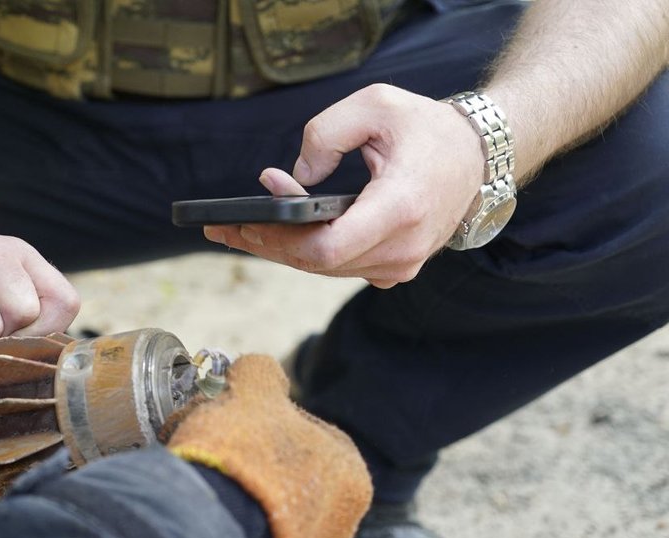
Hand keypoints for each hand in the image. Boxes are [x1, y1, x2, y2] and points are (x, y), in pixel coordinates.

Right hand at [164, 355, 371, 537]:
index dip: (270, 420)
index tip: (238, 417)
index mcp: (353, 477)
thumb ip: (263, 371)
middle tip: (219, 450)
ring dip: (246, 498)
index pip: (312, 435)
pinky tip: (209, 515)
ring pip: (273, 515)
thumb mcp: (253, 388)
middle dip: (257, 461)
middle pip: (292, 478)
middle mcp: (342, 527)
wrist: (209, 525)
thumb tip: (259, 369)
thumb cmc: (242, 453)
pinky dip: (234, 529)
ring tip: (209, 484)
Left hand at [203, 83, 484, 287]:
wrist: (475, 155)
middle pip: (318, 262)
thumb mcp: (375, 105)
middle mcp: (403, 245)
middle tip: (225, 227)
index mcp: (400, 207)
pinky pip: (341, 267)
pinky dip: (307, 253)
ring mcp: (401, 263)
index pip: (328, 248)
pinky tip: (277, 237)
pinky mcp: (395, 266)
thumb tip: (295, 175)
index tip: (252, 216)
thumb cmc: (427, 128)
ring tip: (239, 230)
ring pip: (326, 269)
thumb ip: (325, 134)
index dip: (282, 237)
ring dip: (281, 249)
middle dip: (267, 243)